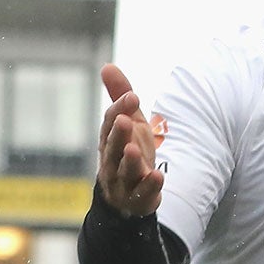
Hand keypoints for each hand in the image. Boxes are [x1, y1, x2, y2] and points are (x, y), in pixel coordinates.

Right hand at [98, 64, 163, 215]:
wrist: (127, 196)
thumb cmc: (128, 152)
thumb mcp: (129, 123)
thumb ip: (120, 98)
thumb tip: (107, 65)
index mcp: (110, 140)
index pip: (110, 123)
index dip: (119, 109)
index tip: (132, 95)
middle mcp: (112, 160)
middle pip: (112, 147)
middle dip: (118, 134)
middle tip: (124, 120)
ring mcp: (123, 181)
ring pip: (124, 171)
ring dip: (129, 160)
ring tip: (134, 149)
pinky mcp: (138, 198)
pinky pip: (142, 193)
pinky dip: (149, 185)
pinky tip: (157, 176)